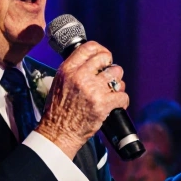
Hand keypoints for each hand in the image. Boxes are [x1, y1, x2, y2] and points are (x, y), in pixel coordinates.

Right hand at [34, 41, 127, 157]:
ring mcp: (92, 90)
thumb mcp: (59, 82)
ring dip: (118, 83)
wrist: (59, 132)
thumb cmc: (58, 110)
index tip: (105, 58)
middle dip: (110, 68)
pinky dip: (122, 101)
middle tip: (109, 78)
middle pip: (106, 59)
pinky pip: (122, 95)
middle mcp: (80, 76)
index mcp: (68, 69)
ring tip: (112, 92)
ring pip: (117, 75)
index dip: (101, 51)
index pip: (90, 47)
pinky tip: (116, 104)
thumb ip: (74, 70)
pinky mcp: (102, 104)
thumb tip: (92, 62)